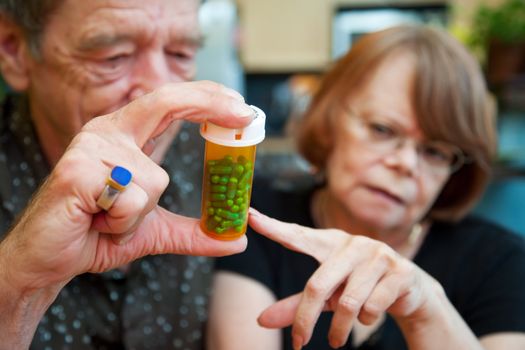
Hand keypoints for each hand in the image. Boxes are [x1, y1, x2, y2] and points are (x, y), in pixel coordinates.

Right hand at [0, 81, 252, 292]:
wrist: (51, 259)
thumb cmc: (97, 235)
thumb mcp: (155, 232)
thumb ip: (195, 232)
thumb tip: (238, 241)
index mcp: (126, 136)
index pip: (170, 103)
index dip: (208, 99)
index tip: (243, 108)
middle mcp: (108, 132)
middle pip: (166, 102)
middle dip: (210, 104)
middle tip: (245, 115)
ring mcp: (92, 148)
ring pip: (156, 180)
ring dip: (140, 216)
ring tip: (109, 220)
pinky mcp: (79, 170)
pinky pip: (132, 200)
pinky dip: (123, 224)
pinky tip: (96, 222)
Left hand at [248, 208, 442, 348]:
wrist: (410, 289)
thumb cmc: (358, 287)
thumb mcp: (327, 294)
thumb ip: (296, 304)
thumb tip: (260, 320)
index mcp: (330, 243)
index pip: (298, 235)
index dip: (274, 227)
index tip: (250, 217)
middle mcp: (353, 244)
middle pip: (318, 284)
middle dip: (305, 319)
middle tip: (299, 342)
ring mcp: (378, 255)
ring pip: (348, 302)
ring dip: (339, 329)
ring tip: (335, 340)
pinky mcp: (400, 271)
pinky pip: (373, 307)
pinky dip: (366, 321)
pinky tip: (369, 317)